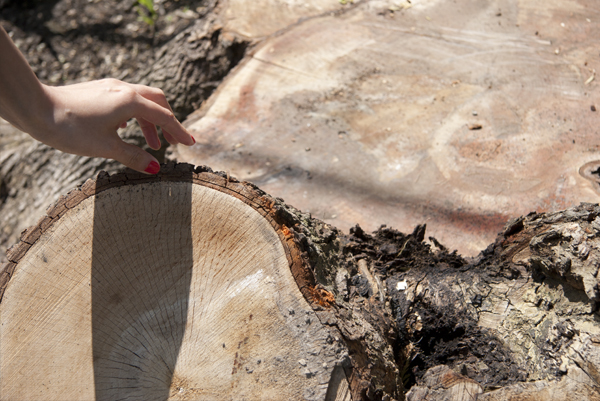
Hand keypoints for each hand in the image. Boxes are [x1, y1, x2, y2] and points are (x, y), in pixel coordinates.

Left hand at [32, 79, 194, 173]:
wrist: (35, 108)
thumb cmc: (70, 128)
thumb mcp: (106, 147)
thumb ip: (133, 157)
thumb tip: (155, 169)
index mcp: (130, 102)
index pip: (164, 117)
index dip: (179, 131)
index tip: (190, 143)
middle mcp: (123, 89)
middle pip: (157, 101)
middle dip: (168, 121)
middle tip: (172, 141)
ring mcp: (109, 87)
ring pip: (140, 100)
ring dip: (150, 121)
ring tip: (151, 143)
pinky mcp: (98, 90)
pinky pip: (125, 100)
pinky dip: (135, 115)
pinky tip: (125, 129)